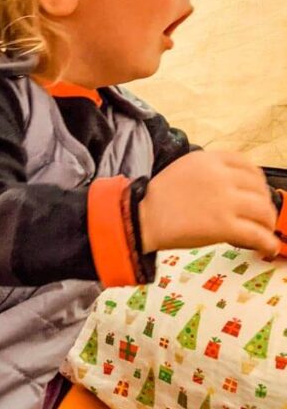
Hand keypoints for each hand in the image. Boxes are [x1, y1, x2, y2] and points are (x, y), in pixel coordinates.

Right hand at [139, 151, 279, 256]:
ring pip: (263, 211)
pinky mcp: (224, 226)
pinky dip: (266, 242)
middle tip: (259, 217)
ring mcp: (225, 201)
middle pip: (259, 189)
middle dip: (263, 204)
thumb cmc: (157, 198)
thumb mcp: (184, 169)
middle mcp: (221, 177)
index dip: (257, 182)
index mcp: (210, 160)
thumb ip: (209, 171)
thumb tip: (232, 185)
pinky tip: (266, 248)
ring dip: (267, 223)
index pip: (248, 166)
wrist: (141, 218)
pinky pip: (257, 234)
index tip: (257, 192)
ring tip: (263, 232)